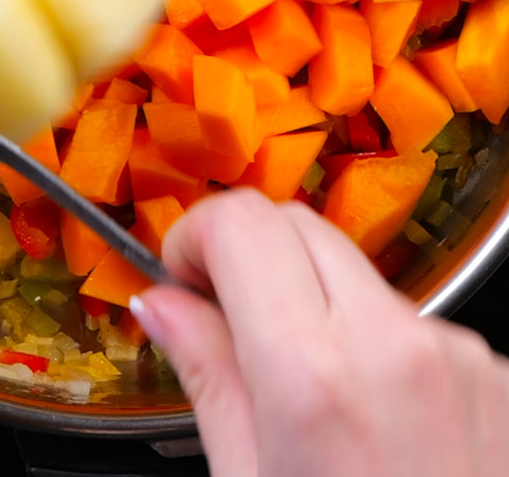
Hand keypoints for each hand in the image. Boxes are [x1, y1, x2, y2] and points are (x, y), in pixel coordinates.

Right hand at [131, 189, 508, 476]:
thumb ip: (208, 375)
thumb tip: (162, 303)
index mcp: (315, 378)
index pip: (242, 224)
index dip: (196, 237)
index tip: (183, 277)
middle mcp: (395, 344)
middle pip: (297, 224)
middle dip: (248, 254)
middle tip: (225, 317)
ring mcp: (456, 352)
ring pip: (353, 268)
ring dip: (312, 298)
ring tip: (306, 388)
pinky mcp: (493, 369)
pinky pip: (407, 316)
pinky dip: (371, 338)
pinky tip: (371, 414)